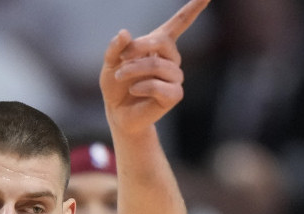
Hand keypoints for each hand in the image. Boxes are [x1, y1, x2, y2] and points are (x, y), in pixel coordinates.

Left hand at [99, 0, 208, 135]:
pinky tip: (134, 90)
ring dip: (135, 70)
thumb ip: (115, 48)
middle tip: (122, 59)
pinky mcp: (174, 95)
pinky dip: (143, 86)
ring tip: (121, 76)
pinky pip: (160, 86)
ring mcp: (174, 77)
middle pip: (162, 43)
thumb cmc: (116, 86)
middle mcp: (171, 59)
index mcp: (158, 45)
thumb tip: (125, 33)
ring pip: (159, 66)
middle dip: (139, 48)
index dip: (193, 9)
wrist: (118, 113)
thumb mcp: (110, 63)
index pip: (179, 23)